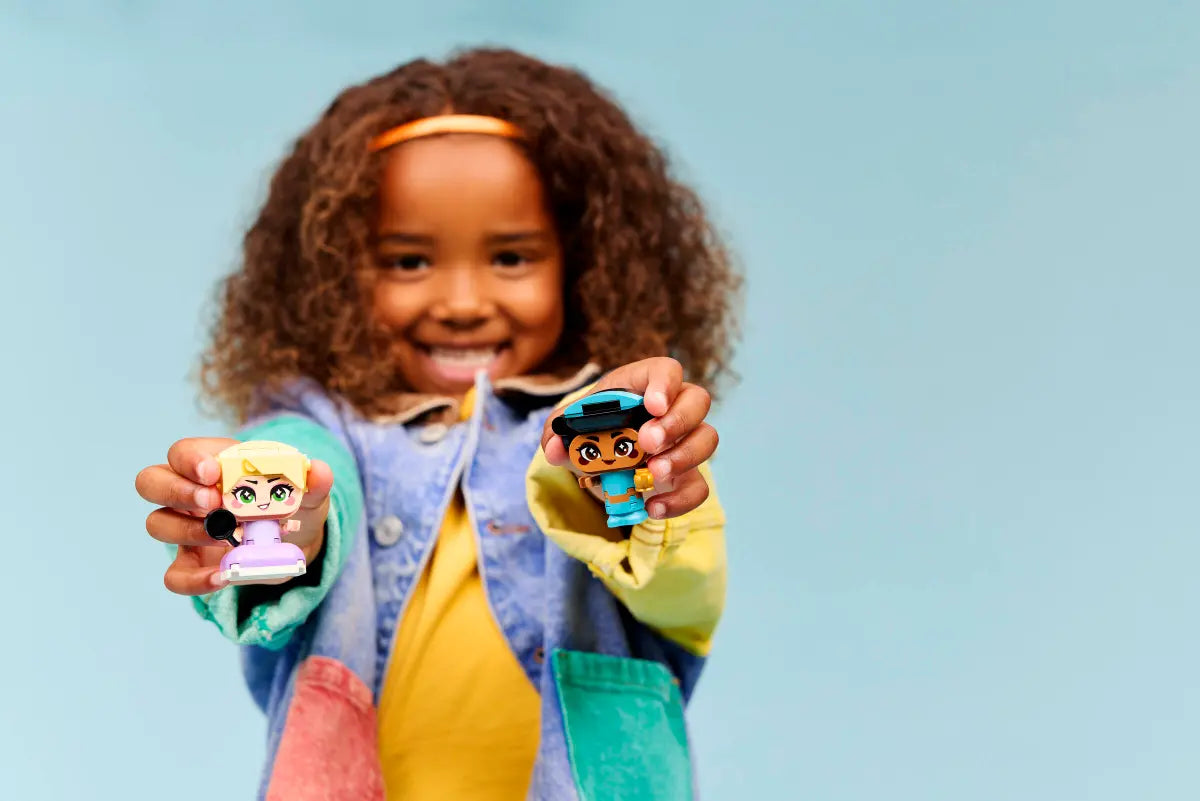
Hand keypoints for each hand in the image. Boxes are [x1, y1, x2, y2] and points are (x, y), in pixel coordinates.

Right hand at [136, 437, 333, 594]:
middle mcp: (188, 492)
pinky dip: (194, 580)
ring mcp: (184, 528)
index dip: (190, 459)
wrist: (295, 539)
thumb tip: (319, 471)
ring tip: (223, 535)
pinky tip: (221, 577)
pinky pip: (175, 576)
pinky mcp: (191, 563)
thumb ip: (313, 482)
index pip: (182, 452)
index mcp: (212, 463)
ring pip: (157, 523)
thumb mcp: (307, 492)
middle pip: (151, 481)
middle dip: (178, 490)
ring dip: (186, 530)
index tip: (212, 472)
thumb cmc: (290, 502)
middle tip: (212, 502)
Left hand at [541, 357, 717, 519]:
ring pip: (707, 439)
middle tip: (647, 443)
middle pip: (697, 400)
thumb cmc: (593, 430)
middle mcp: (673, 407)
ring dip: (683, 458)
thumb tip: (555, 448)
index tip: (653, 405)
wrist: (602, 460)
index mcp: (643, 384)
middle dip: (676, 422)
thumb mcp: (569, 428)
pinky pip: (699, 486)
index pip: (667, 370)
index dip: (665, 384)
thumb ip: (556, 432)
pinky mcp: (688, 474)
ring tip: (651, 473)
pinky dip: (680, 499)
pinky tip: (653, 506)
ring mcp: (685, 440)